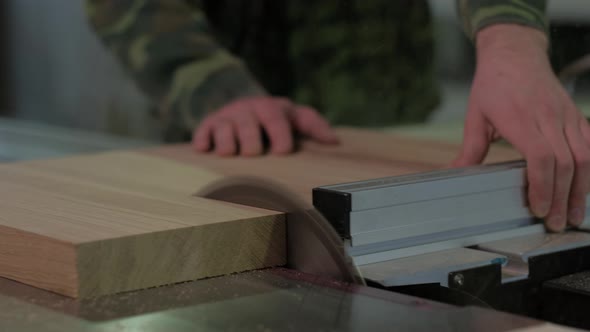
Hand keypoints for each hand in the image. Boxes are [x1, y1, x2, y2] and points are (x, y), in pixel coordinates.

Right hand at [193, 96, 338, 155]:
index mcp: (272, 108)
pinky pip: (203, 132)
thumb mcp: (295, 118)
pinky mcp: (209, 125)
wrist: (244, 107)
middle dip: (251, 142)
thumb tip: (333, 142)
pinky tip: (205, 150)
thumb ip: (314, 126)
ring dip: (228, 144)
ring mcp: (227, 117)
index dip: (280, 135)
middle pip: (248, 125)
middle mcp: (248, 109)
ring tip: (231, 153)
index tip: (282, 151)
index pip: (276, 118)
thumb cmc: (275, 120)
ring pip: (225, 129)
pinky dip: (203, 141)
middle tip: (253, 153)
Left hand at [453, 24, 589, 231]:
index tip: (539, 208)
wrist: (515, 53)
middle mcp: (547, 117)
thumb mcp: (475, 116)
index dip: (543, 185)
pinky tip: (585, 188)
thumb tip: (453, 174)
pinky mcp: (575, 115)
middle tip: (556, 222)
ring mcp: (565, 115)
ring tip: (574, 214)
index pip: (541, 156)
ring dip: (581, 189)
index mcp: (519, 118)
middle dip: (562, 197)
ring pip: (584, 156)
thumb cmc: (493, 84)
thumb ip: (469, 149)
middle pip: (565, 163)